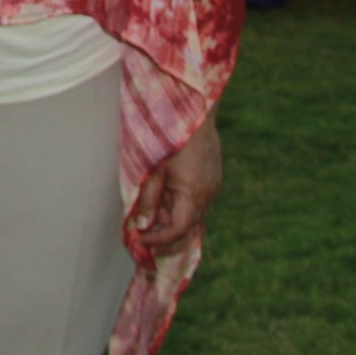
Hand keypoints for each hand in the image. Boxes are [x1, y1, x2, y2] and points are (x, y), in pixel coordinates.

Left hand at [130, 117, 222, 260]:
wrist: (196, 115)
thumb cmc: (171, 140)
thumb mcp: (154, 171)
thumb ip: (149, 199)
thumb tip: (142, 225)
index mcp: (194, 195)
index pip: (179, 230)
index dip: (160, 239)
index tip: (142, 240)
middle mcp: (208, 195)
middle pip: (188, 227)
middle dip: (166, 233)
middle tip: (143, 233)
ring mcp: (213, 187)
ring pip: (193, 215)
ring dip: (173, 217)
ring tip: (152, 209)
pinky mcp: (214, 179)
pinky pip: (198, 202)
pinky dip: (182, 206)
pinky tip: (167, 196)